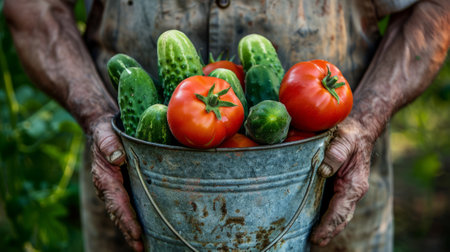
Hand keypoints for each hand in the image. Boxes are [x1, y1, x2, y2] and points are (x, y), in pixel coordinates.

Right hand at [90, 114, 142, 250]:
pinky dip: (135, 221)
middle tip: (142, 248)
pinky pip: (129, 208)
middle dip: (129, 232)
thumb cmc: (105, 134)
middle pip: (119, 215)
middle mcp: (109, 189)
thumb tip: (118, 157)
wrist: (103, 133)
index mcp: (105, 179)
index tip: (136, 232)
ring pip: (124, 215)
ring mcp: (116, 192)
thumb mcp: (105, 135)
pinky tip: (148, 232)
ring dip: (133, 231)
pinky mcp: (124, 190)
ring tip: (146, 247)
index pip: (117, 202)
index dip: (126, 218)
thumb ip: (109, 144)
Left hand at [310, 117, 374, 245]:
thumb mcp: (344, 140)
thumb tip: (324, 171)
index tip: (318, 236)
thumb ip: (335, 154)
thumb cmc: (351, 136)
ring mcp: (348, 191)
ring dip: (328, 227)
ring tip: (315, 239)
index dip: (328, 224)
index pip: (341, 209)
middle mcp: (352, 190)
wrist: (359, 131)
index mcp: (354, 184)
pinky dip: (327, 217)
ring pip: (339, 214)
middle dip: (328, 231)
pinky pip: (335, 206)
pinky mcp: (341, 188)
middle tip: (314, 242)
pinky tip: (315, 222)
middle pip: (341, 218)